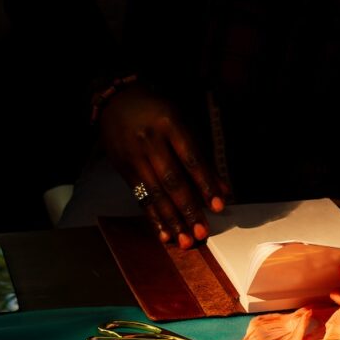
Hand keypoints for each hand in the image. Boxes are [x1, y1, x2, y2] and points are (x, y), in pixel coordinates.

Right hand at [99, 85, 230, 247]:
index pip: (191, 159)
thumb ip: (203, 156)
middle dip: (188, 209)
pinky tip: (164, 233)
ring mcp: (134, 156)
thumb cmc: (158, 109)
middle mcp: (150, 141)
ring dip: (172, 220)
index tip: (218, 206)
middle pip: (172, 180)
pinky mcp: (123, 169)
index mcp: (170, 124)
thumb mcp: (184, 122)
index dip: (205, 184)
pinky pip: (141, 197)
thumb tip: (224, 189)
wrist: (115, 98)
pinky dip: (153, 217)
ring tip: (185, 240)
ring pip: (155, 193)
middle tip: (202, 232)